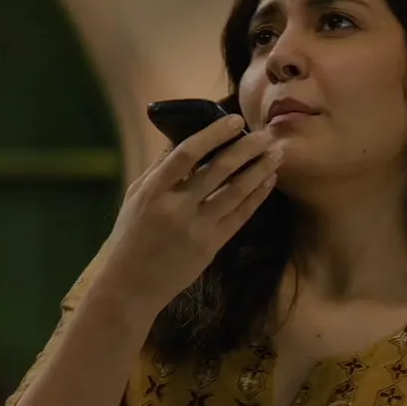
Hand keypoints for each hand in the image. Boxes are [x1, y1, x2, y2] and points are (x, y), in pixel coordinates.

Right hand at [90, 114, 280, 312]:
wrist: (130, 285)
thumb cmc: (130, 235)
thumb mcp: (136, 196)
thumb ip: (160, 168)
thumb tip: (181, 136)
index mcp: (154, 191)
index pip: (187, 153)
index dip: (214, 134)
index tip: (234, 121)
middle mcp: (176, 207)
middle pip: (219, 169)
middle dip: (246, 149)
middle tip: (265, 134)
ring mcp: (196, 228)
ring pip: (236, 192)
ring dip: (259, 170)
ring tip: (276, 154)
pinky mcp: (210, 246)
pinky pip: (240, 216)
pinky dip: (256, 196)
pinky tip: (267, 181)